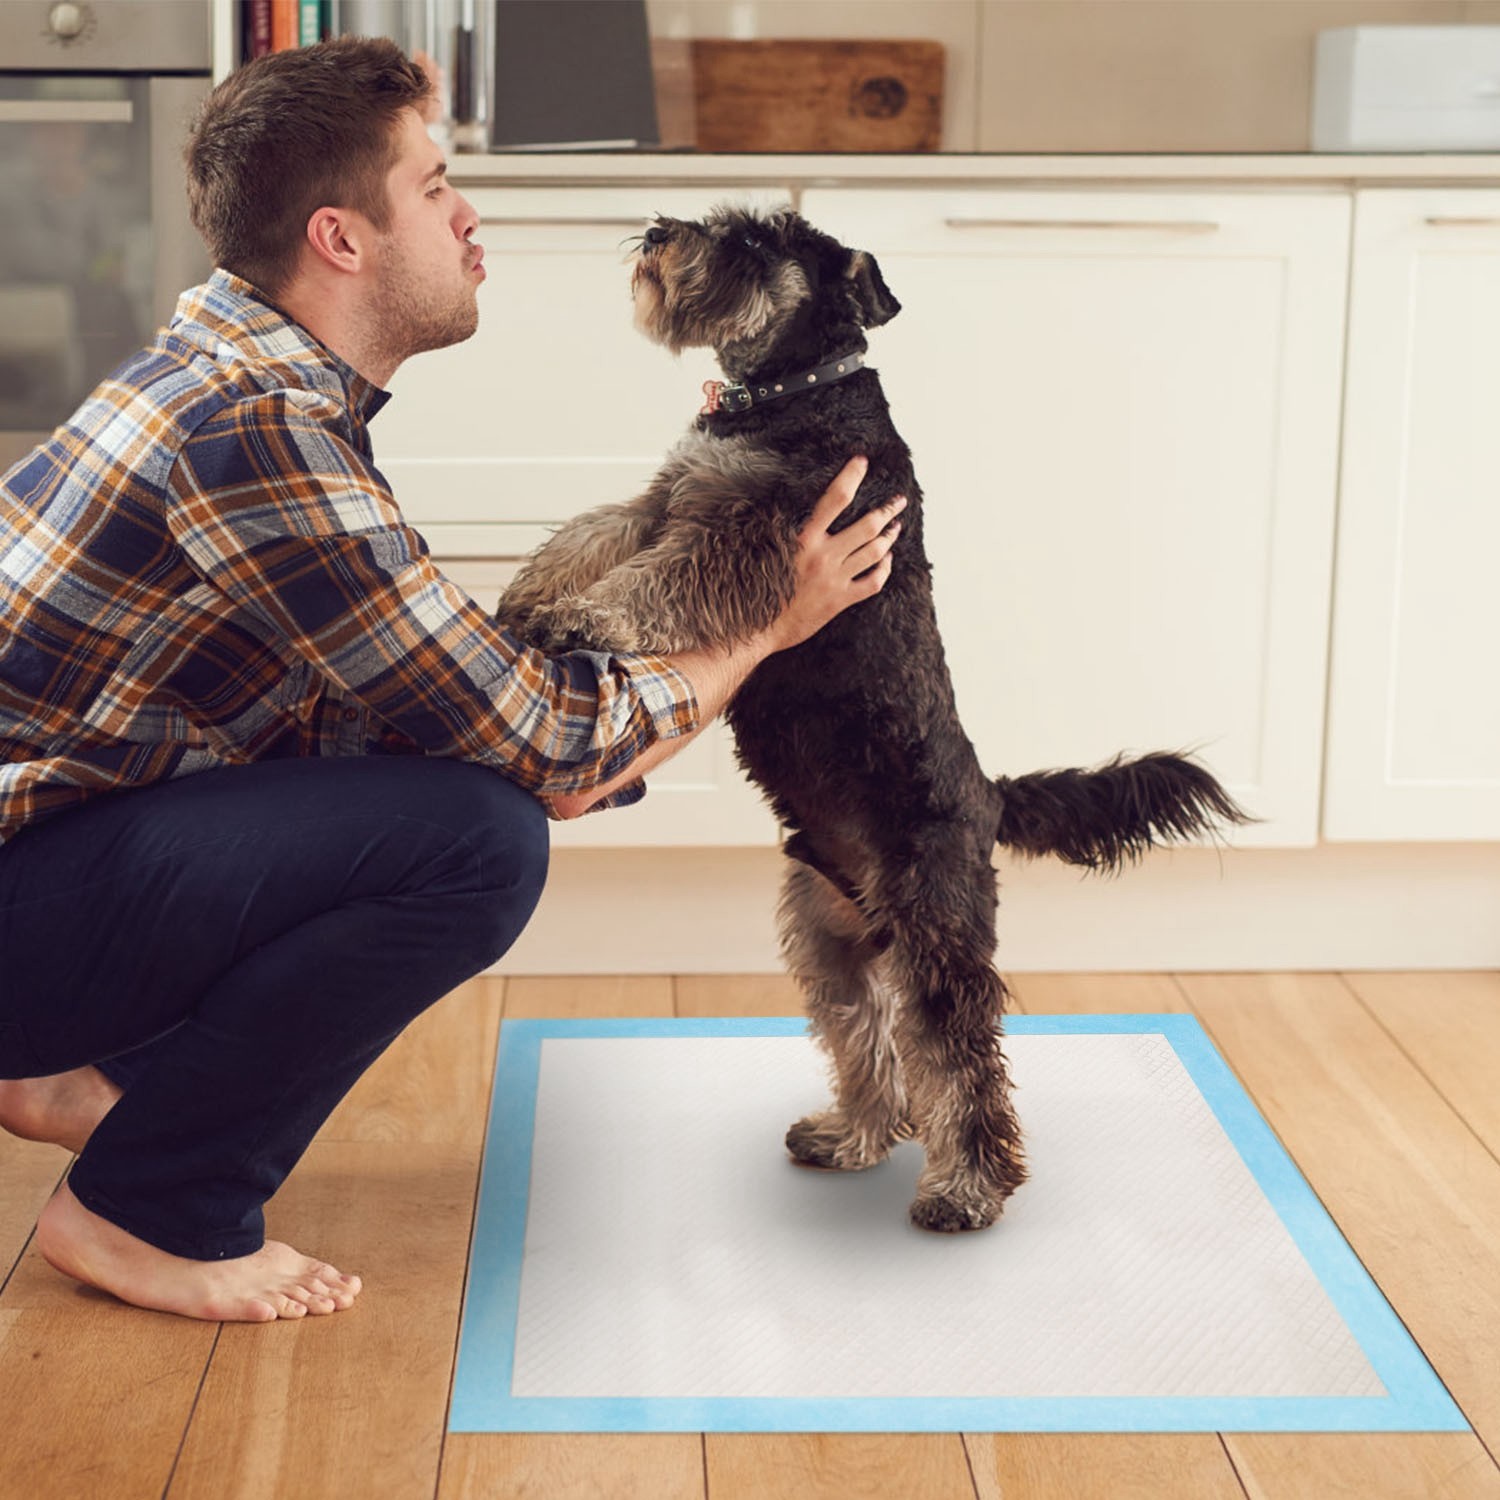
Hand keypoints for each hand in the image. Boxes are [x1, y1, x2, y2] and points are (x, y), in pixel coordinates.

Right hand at [769, 456, 905, 651]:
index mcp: (804, 540)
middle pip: (866, 526)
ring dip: (889, 536)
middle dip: (887, 509)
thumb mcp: (770, 552)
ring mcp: (836, 579)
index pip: (834, 499)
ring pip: (875, 551)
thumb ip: (787, 534)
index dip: (850, 476)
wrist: (759, 629)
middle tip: (899, 499)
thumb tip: (796, 511)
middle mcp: (824, 556)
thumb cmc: (759, 589)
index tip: (862, 462)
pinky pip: (873, 582)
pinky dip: (885, 568)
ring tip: (896, 525)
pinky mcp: (841, 600)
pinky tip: (888, 560)